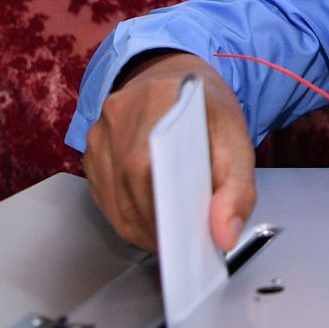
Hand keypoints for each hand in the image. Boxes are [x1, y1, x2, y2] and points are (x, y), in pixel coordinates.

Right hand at [83, 53, 256, 252]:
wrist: (177, 80)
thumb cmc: (206, 111)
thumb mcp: (237, 142)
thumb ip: (237, 189)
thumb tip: (223, 234)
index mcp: (159, 101)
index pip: (150, 168)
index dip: (164, 212)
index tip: (184, 240)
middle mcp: (120, 113)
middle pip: (129, 187)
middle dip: (156, 226)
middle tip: (183, 247)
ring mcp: (99, 131)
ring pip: (113, 199)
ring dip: (140, 227)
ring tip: (169, 239)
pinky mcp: (91, 150)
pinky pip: (103, 196)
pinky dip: (125, 216)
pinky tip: (148, 222)